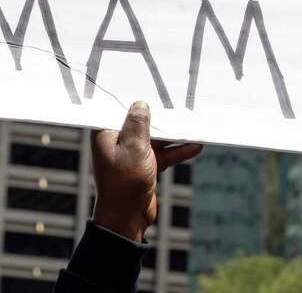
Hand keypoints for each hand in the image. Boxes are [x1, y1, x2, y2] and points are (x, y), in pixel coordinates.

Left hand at [90, 101, 202, 240]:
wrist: (127, 219)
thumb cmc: (124, 183)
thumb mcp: (134, 147)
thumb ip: (138, 123)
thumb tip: (141, 104)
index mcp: (106, 133)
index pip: (120, 107)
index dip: (135, 96)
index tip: (151, 83)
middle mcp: (117, 140)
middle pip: (141, 121)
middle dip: (160, 114)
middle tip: (178, 100)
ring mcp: (132, 153)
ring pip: (155, 137)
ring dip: (173, 134)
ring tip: (193, 123)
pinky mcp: (144, 166)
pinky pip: (162, 153)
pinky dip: (177, 150)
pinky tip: (195, 146)